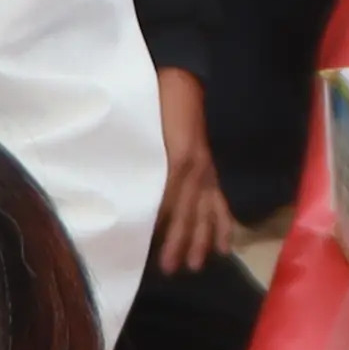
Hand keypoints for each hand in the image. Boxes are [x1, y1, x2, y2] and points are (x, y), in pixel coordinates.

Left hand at [149, 69, 232, 278]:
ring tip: (196, 265)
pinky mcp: (211, 170)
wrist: (181, 81)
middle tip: (169, 268)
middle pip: (187, 212)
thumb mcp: (139, 130)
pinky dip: (223, 224)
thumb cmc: (154, 104)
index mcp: (178, 159)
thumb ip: (136, 160)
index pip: (167, 200)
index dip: (159, 224)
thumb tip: (123, 193)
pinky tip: (224, 245)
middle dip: (179, 241)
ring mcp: (207, 170)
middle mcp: (196, 169)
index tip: (145, 247)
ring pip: (206, 212)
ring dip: (202, 239)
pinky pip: (220, 201)